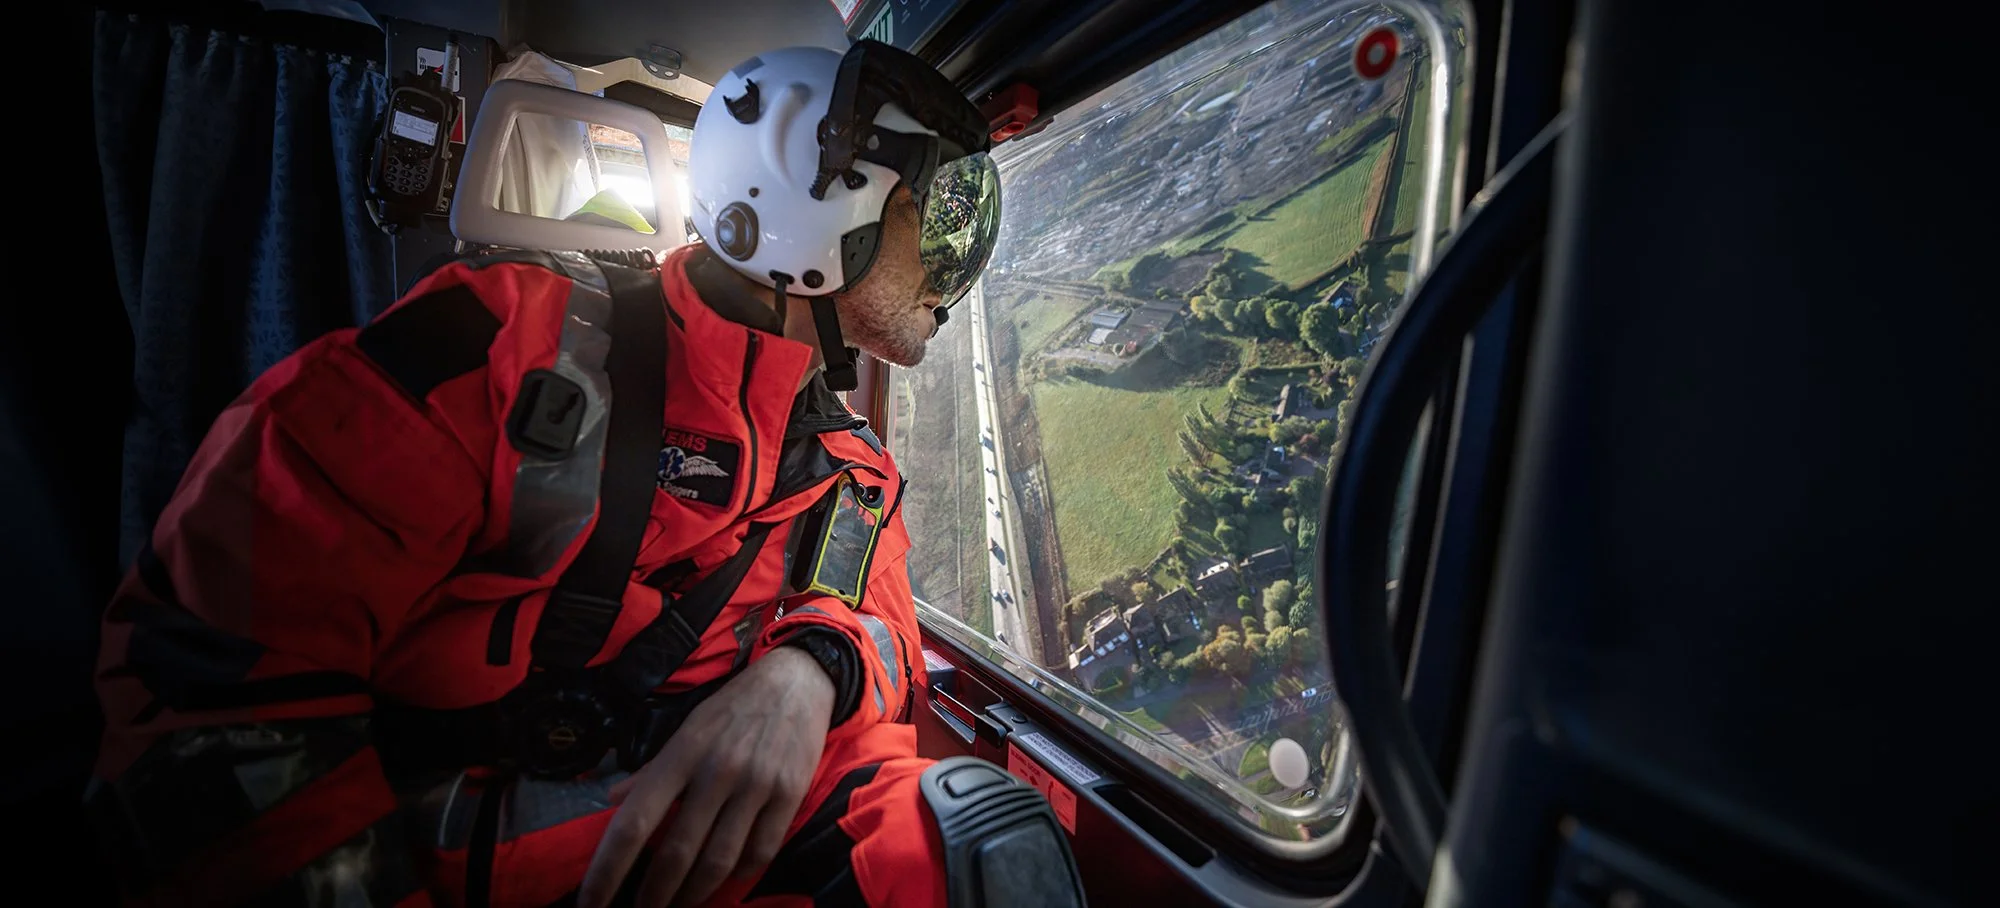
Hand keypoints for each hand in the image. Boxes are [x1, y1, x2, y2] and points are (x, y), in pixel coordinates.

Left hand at [579, 647, 834, 907]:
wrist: (797, 681)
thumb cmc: (733, 708)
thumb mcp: (685, 729)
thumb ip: (650, 771)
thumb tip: (610, 803)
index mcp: (681, 753)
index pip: (634, 822)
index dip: (608, 869)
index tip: (590, 904)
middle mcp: (716, 770)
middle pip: (677, 852)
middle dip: (653, 895)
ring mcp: (756, 785)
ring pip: (719, 861)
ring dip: (692, 895)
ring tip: (677, 907)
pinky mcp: (790, 795)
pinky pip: (760, 853)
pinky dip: (738, 877)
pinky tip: (722, 883)